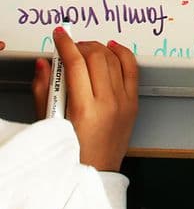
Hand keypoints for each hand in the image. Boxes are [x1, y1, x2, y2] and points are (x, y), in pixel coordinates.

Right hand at [32, 28, 138, 171]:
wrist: (95, 173)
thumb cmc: (72, 153)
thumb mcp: (50, 123)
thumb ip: (44, 90)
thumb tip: (44, 64)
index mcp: (85, 109)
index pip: (76, 64)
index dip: (66, 44)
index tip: (60, 35)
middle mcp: (108, 103)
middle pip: (96, 57)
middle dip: (81, 45)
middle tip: (70, 45)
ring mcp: (124, 102)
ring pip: (114, 59)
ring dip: (99, 48)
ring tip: (87, 48)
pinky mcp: (134, 103)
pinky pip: (132, 69)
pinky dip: (123, 54)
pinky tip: (113, 49)